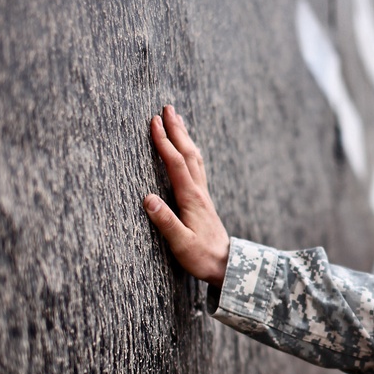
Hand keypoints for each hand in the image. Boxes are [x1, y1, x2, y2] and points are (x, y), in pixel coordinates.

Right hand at [143, 105, 229, 287]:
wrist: (226, 266)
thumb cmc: (202, 257)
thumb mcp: (180, 243)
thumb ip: (165, 222)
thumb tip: (147, 199)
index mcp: (191, 199)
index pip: (176, 163)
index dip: (164, 142)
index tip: (153, 122)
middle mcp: (199, 192)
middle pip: (188, 154)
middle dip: (177, 129)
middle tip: (167, 108)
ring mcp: (202, 195)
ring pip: (194, 159)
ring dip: (185, 137)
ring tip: (177, 120)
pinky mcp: (203, 201)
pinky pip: (197, 168)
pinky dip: (190, 152)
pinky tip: (188, 150)